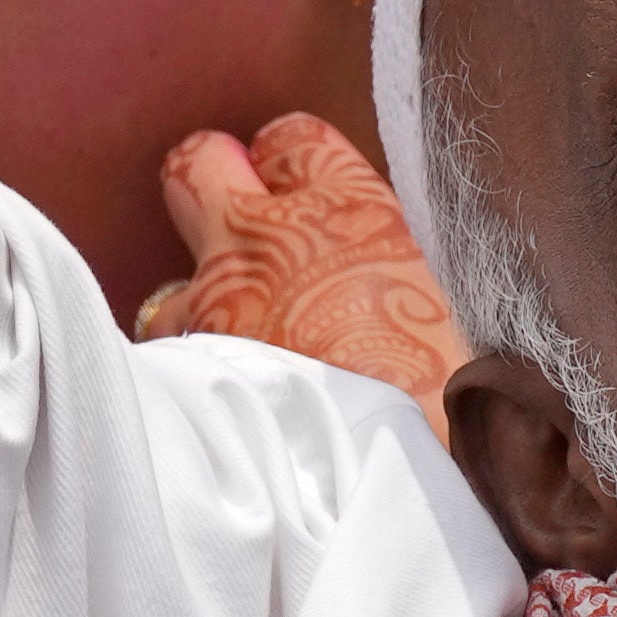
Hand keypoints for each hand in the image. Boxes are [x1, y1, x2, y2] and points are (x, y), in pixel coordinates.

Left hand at [136, 112, 471, 398]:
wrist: (400, 477)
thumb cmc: (450, 396)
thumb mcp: (445, 301)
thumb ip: (386, 264)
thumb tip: (368, 268)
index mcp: (352, 208)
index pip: (293, 139)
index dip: (289, 165)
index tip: (299, 192)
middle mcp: (270, 237)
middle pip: (199, 163)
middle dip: (209, 185)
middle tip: (236, 229)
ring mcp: (216, 302)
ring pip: (168, 282)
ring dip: (197, 308)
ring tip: (236, 355)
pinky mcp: (185, 372)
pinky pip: (166, 363)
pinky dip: (185, 381)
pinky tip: (221, 411)